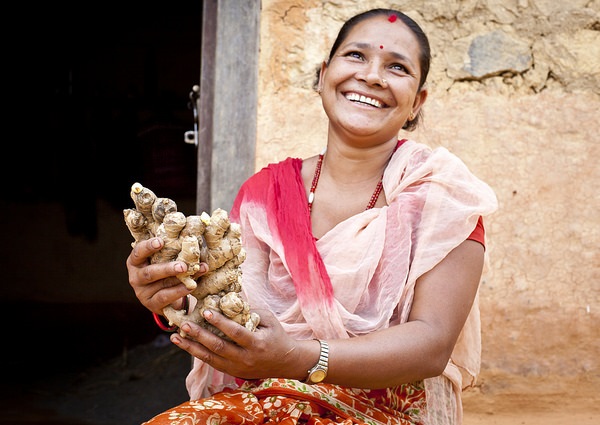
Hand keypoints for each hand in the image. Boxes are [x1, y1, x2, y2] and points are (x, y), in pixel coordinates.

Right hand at [126, 237, 206, 313]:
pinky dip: (179, 291)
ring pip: (161, 285)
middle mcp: (135, 277)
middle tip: (183, 266)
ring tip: (192, 275)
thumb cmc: (165, 271)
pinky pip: (165, 297)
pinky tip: (190, 286)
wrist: (167, 296)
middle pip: (149, 272)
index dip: (148, 247)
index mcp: (136, 262)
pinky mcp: (151, 304)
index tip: (161, 241)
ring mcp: (142, 293)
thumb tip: (193, 248)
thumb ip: (173, 253)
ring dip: (179, 279)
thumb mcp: (164, 260)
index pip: (138, 252)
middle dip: (167, 269)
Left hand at [171, 308, 309, 380]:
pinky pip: (211, 363)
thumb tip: (228, 297)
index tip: (206, 311)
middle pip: (218, 347)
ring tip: (176, 337)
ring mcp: (237, 368)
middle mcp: (245, 358)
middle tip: (184, 324)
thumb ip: (250, 310)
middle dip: (199, 335)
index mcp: (256, 343)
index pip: (235, 333)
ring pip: (210, 358)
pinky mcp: (232, 372)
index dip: (220, 322)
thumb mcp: (269, 320)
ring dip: (191, 347)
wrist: (285, 362)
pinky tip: (185, 345)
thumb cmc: (277, 336)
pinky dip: (197, 353)